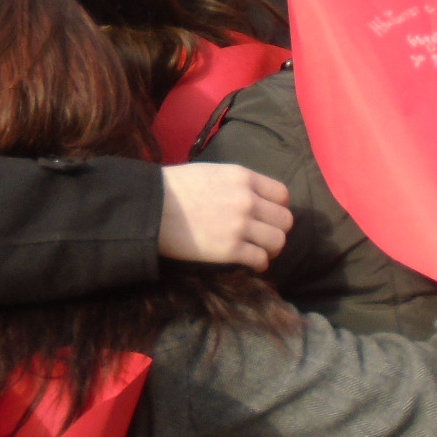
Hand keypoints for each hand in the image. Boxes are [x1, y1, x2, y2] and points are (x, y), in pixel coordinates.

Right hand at [158, 164, 291, 270]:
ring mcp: (240, 226)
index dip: (277, 207)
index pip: (282, 194)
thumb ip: (235, 183)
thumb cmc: (175, 187)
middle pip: (285, 220)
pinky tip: (250, 263)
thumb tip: (249, 196)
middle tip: (264, 236)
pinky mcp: (230, 250)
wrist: (152, 207)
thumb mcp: (211, 172)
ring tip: (259, 251)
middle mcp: (247, 200)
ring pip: (278, 241)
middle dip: (277, 229)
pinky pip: (260, 260)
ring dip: (270, 248)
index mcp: (243, 177)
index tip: (268, 215)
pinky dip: (259, 264)